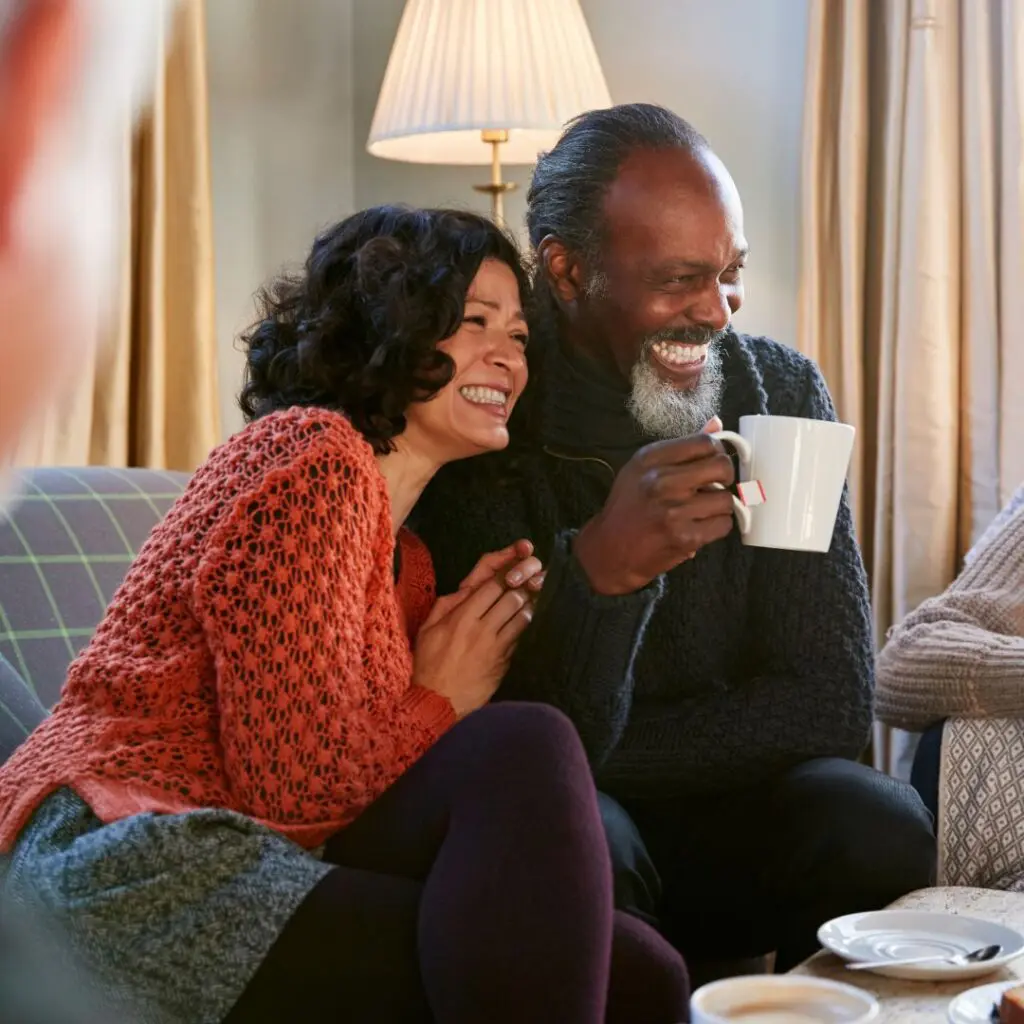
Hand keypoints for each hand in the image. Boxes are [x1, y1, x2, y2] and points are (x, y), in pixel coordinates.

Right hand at [414, 541, 542, 717]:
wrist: (438, 702)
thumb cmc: (429, 665)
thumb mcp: (427, 630)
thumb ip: (446, 605)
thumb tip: (466, 589)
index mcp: (462, 617)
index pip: (492, 587)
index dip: (504, 576)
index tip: (510, 572)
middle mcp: (482, 630)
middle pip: (512, 598)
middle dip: (520, 588)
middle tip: (525, 583)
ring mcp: (496, 647)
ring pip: (522, 618)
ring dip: (526, 607)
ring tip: (527, 601)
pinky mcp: (504, 663)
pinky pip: (519, 638)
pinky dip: (522, 628)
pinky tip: (522, 623)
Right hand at [573, 416, 737, 594]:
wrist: (610, 550)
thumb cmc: (628, 506)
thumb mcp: (643, 469)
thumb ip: (680, 447)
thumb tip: (716, 423)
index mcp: (650, 459)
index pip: (704, 442)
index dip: (716, 450)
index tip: (711, 462)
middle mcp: (661, 482)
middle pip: (722, 466)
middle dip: (725, 476)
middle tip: (714, 485)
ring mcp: (674, 511)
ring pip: (726, 499)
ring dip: (719, 506)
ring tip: (701, 509)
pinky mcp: (685, 538)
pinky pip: (723, 525)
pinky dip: (716, 526)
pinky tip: (700, 525)